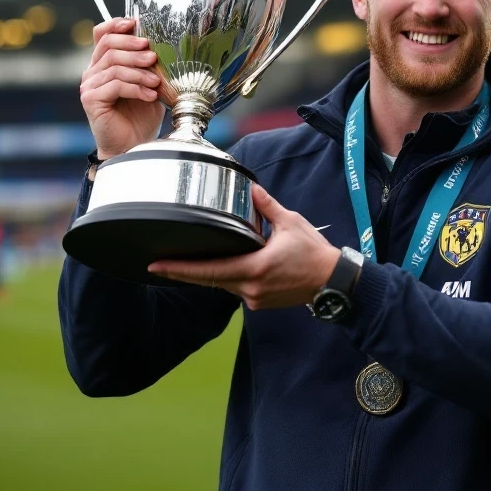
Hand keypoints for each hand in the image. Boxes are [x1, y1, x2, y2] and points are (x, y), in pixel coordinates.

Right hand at [80, 17, 165, 159]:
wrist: (133, 145)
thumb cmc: (141, 116)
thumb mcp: (149, 84)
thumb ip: (148, 66)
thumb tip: (160, 45)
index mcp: (104, 64)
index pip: (102, 34)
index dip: (116, 25)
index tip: (135, 24)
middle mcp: (93, 72)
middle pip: (109, 46)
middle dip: (133, 47)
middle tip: (152, 56)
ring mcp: (89, 86)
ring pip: (114, 66)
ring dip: (139, 71)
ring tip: (156, 81)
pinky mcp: (91, 100)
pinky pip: (115, 85)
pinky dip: (136, 88)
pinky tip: (150, 95)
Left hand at [148, 185, 341, 310]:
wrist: (332, 282)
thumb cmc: (313, 253)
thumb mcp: (290, 222)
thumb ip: (267, 206)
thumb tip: (251, 188)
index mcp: (255, 267)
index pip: (209, 270)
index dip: (180, 268)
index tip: (157, 265)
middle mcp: (250, 288)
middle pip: (209, 280)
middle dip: (184, 272)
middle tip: (158, 264)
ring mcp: (254, 298)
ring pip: (222, 285)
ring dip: (208, 273)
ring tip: (188, 260)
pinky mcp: (259, 302)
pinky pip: (235, 288)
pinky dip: (227, 277)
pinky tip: (223, 266)